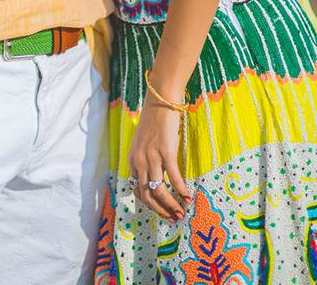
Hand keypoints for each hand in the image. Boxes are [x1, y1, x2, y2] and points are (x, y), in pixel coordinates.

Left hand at [128, 90, 191, 220]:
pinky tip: (188, 197)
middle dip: (160, 210)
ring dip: (171, 206)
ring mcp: (151, 157)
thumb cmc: (155, 121)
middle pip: (147, 195)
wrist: (160, 102)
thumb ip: (146, 159)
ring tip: (181, 212)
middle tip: (173, 218)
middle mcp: (139, 161)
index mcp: (133, 160)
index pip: (137, 190)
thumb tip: (156, 177)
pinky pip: (173, 178)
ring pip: (159, 191)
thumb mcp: (144, 143)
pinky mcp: (166, 152)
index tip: (161, 211)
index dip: (150, 205)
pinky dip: (181, 191)